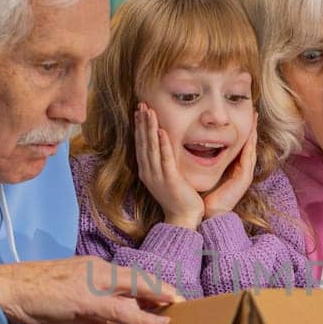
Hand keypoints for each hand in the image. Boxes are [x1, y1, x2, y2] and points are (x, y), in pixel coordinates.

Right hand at [0, 257, 182, 323]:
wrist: (10, 290)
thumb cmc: (37, 298)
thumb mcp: (70, 306)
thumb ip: (92, 318)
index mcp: (93, 268)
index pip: (130, 276)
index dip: (152, 286)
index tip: (170, 296)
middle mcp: (97, 270)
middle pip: (139, 278)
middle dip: (163, 290)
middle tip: (184, 302)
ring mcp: (92, 282)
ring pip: (135, 288)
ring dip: (159, 299)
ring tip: (178, 309)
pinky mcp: (85, 300)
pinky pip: (121, 309)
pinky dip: (143, 317)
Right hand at [135, 104, 204, 230]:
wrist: (183, 218)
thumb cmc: (178, 198)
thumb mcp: (166, 177)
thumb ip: (163, 163)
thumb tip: (163, 147)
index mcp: (147, 171)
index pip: (140, 145)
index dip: (139, 127)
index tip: (139, 111)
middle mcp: (149, 172)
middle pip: (143, 143)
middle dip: (142, 123)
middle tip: (141, 105)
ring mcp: (158, 176)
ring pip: (151, 147)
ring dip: (150, 128)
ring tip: (148, 112)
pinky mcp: (170, 180)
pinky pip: (165, 159)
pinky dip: (163, 144)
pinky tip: (162, 131)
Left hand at [203, 118, 257, 219]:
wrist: (209, 213)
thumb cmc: (205, 195)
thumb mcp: (205, 173)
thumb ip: (205, 161)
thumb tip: (195, 146)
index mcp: (234, 167)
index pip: (241, 144)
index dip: (243, 130)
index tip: (242, 115)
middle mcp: (242, 169)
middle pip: (249, 143)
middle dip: (252, 127)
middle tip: (253, 111)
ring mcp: (245, 173)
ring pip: (252, 148)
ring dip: (254, 132)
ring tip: (255, 118)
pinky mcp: (244, 178)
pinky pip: (248, 157)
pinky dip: (250, 144)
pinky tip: (250, 134)